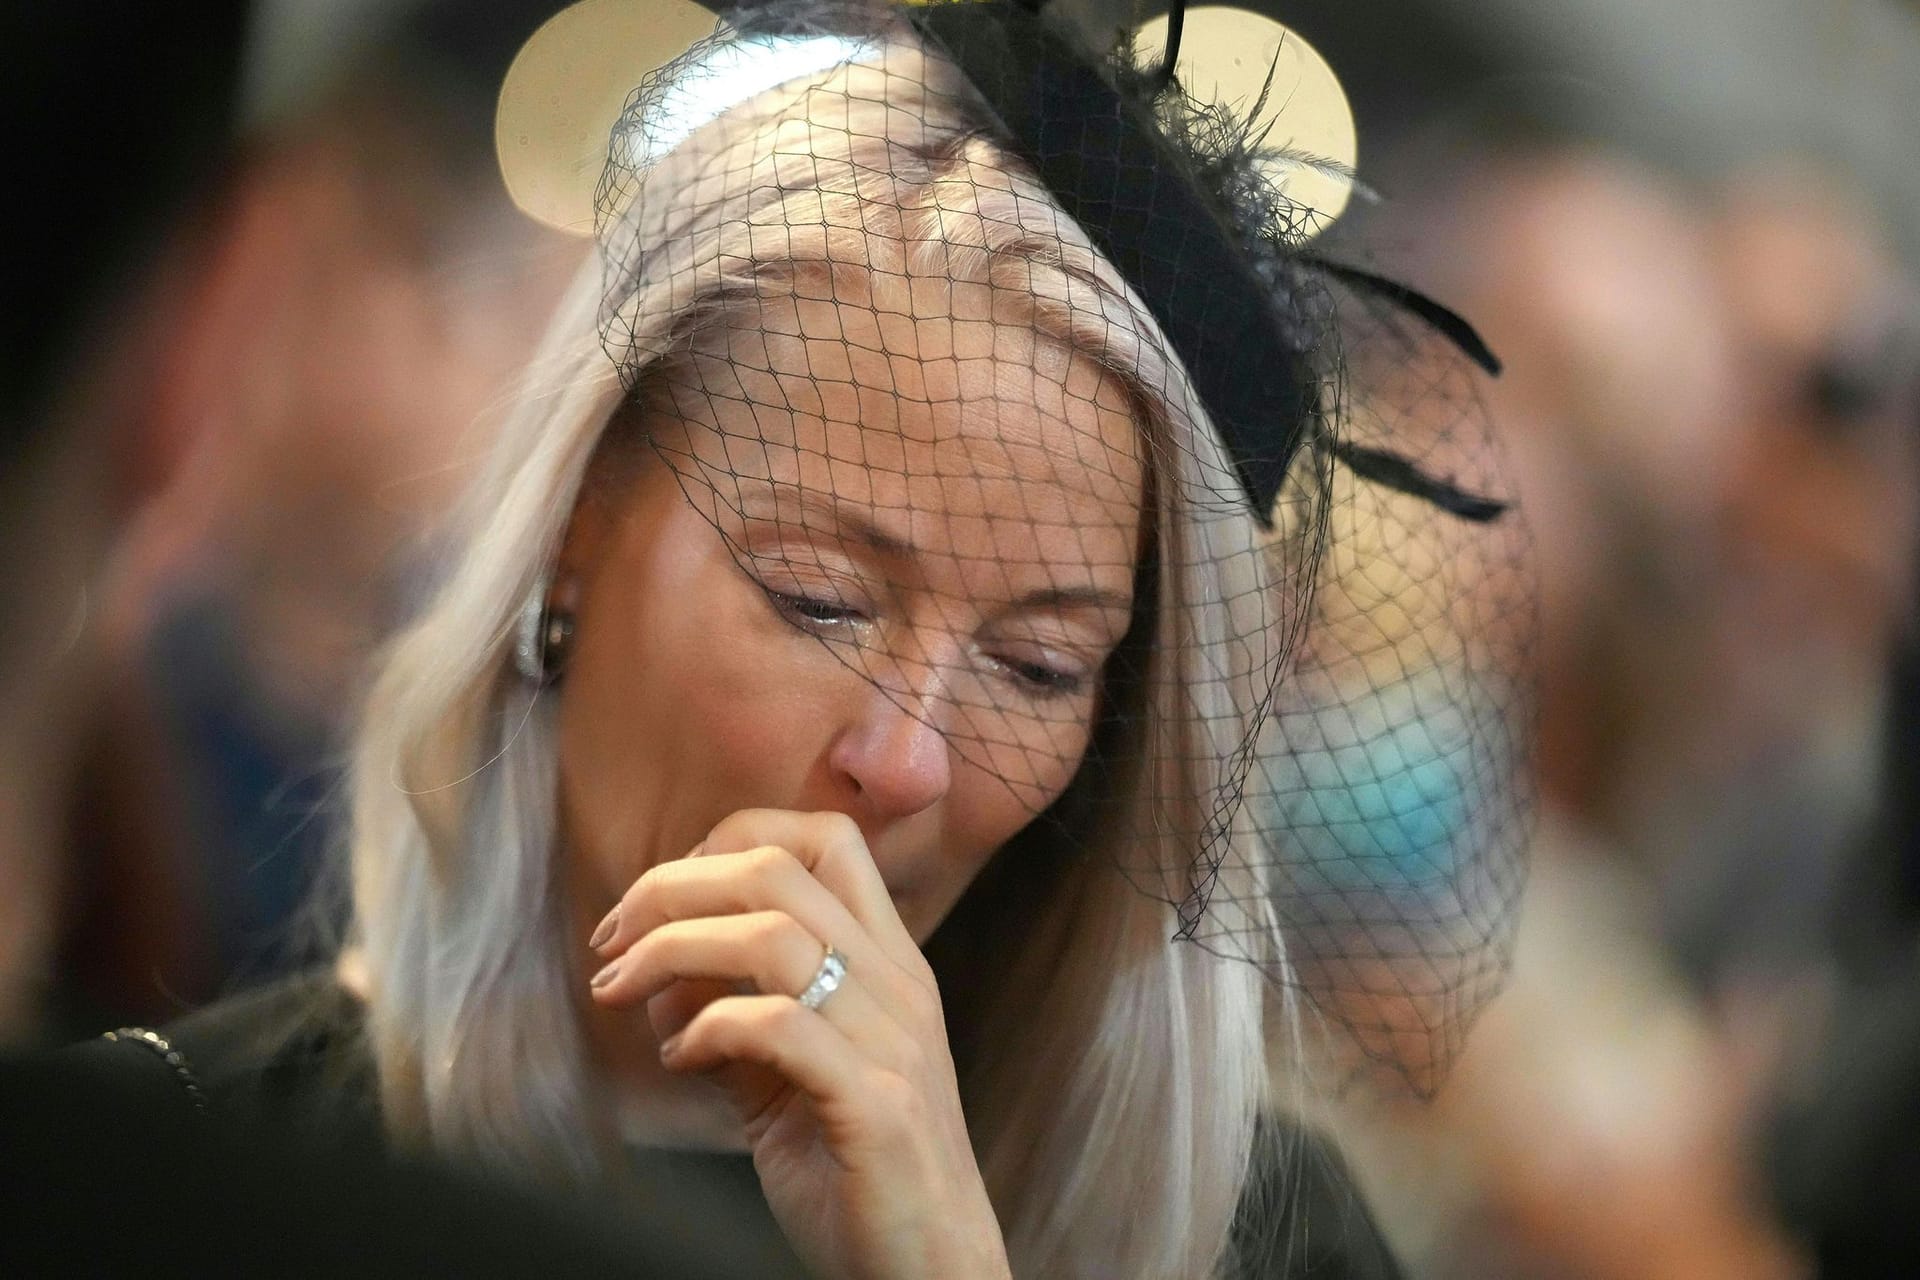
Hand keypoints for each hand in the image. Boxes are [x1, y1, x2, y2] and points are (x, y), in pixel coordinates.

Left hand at [588, 809, 1011, 1279]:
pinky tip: (681, 1060)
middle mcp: (899, 984)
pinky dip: (707, 1029)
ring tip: (623, 992)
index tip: (662, 897)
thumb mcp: (785, 1076)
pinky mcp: (876, 1104)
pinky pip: (776, 1025)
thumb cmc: (855, 1173)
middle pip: (777, 869)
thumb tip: (653, 970)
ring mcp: (893, 1040)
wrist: (931, 1270)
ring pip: (771, 935)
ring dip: (672, 951)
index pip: (824, 837)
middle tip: (612, 942)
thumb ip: (733, 1013)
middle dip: (670, 889)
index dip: (728, 840)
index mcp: (889, 961)